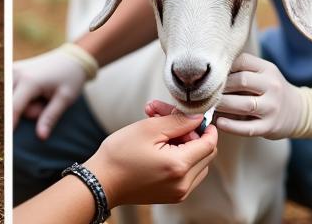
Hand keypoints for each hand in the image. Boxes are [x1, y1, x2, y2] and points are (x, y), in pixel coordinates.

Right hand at [12, 47, 88, 139]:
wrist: (70, 58)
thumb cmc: (69, 78)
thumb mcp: (65, 99)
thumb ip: (51, 117)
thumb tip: (40, 137)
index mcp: (30, 80)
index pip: (14, 108)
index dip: (9, 126)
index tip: (3, 143)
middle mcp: (16, 72)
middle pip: (10, 104)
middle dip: (26, 111)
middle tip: (44, 104)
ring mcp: (12, 69)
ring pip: (8, 98)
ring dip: (23, 103)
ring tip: (40, 97)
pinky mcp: (11, 69)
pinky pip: (9, 91)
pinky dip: (19, 96)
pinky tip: (32, 91)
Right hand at [84, 112, 217, 207]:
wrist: (102, 180)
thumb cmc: (120, 153)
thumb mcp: (148, 128)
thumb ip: (177, 122)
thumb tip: (198, 118)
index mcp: (179, 166)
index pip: (209, 144)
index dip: (206, 127)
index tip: (196, 115)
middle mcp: (183, 184)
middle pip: (205, 154)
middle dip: (191, 132)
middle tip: (168, 118)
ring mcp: (179, 193)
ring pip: (198, 164)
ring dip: (187, 145)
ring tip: (161, 132)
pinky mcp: (172, 196)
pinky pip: (188, 175)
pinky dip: (181, 158)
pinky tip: (162, 147)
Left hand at [214, 52, 303, 138]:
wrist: (299, 112)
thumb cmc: (271, 89)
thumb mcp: (264, 73)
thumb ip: (243, 70)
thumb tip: (211, 72)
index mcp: (268, 69)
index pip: (242, 62)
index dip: (224, 66)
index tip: (210, 72)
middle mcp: (272, 86)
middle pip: (241, 81)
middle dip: (221, 86)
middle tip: (204, 89)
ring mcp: (272, 108)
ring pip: (243, 104)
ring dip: (223, 104)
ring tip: (209, 104)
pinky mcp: (270, 127)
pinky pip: (248, 127)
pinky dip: (231, 126)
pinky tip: (219, 122)